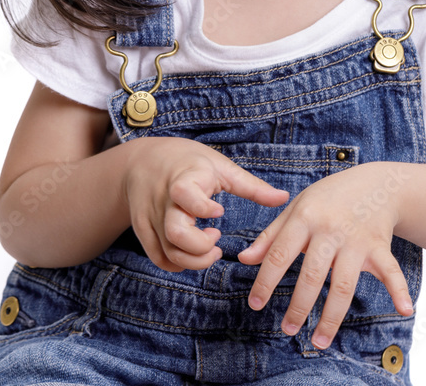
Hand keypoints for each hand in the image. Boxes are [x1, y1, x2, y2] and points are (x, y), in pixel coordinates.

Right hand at [123, 137, 289, 272]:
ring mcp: (151, 217)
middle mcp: (164, 201)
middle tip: (216, 239)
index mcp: (184, 178)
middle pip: (175, 232)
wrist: (141, 161)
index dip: (203, 207)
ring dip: (192, 260)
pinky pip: (157, 257)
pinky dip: (176, 264)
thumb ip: (250, 186)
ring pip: (168, 251)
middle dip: (200, 246)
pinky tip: (192, 255)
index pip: (184, 194)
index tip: (220, 211)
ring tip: (210, 249)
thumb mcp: (219, 166)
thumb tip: (284, 198)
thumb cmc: (187, 161)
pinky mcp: (143, 230)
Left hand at [236, 162, 413, 349]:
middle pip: (312, 274)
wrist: (374, 182)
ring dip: (332, 316)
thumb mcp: (296, 208)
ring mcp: (356, 239)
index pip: (280, 253)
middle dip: (299, 306)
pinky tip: (404, 310)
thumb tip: (243, 259)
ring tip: (319, 340)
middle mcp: (330, 229)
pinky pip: (390, 271)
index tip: (255, 304)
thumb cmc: (329, 198)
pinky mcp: (379, 246)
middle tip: (288, 329)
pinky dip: (399, 290)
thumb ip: (270, 235)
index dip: (266, 281)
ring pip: (343, 283)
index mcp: (305, 217)